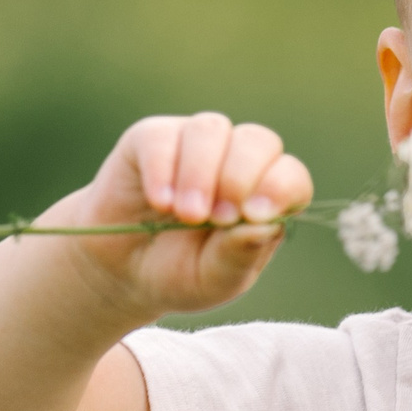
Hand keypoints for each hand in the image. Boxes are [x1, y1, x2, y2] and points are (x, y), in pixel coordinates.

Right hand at [52, 113, 313, 315]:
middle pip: (258, 141)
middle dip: (240, 178)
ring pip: (210, 130)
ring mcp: (195, 145)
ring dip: (201, 173)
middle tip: (218, 219)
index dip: (280, 189)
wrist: (121, 273)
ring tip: (185, 215)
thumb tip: (265, 226)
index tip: (255, 215)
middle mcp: (235, 160)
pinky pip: (162, 138)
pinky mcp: (150, 140)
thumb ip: (240, 255)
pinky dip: (163, 170)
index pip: (290, 175)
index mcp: (264, 194)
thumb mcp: (215, 280)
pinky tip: (160, 202)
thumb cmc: (180, 274)